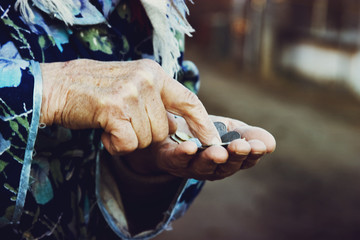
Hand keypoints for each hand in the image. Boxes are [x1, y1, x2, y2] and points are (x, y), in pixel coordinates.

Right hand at [40, 59, 220, 154]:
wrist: (57, 86)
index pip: (189, 100)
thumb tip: (175, 126)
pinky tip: (103, 131)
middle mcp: (146, 79)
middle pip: (164, 130)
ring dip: (128, 139)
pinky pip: (129, 144)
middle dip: (145, 135)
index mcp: (154, 73)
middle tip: (122, 123)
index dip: (202, 122)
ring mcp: (131, 93)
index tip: (213, 141)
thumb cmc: (96, 91)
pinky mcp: (114, 109)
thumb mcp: (133, 86)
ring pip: (147, 139)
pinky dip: (115, 145)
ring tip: (110, 123)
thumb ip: (156, 103)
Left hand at [124, 115, 275, 179]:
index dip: (253, 154)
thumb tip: (270, 143)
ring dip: (210, 159)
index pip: (245, 160)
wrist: (170, 128)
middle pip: (225, 166)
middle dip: (234, 157)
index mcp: (229, 160)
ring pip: (202, 167)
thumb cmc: (205, 131)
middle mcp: (211, 168)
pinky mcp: (170, 161)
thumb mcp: (230, 128)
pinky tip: (189, 147)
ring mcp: (190, 167)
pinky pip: (176, 160)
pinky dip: (182, 154)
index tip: (259, 145)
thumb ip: (248, 134)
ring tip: (218, 152)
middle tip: (241, 146)